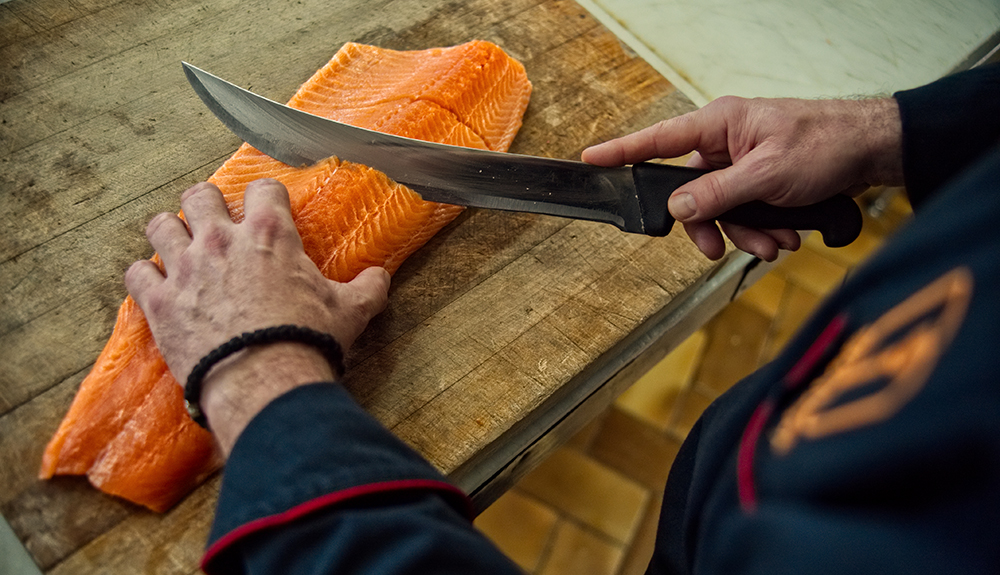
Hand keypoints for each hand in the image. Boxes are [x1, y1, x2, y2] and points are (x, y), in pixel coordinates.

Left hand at [125, 179, 389, 452]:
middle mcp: (221, 240)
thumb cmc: (308, 340)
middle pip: (199, 194)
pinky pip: (137, 272)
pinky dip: (145, 276)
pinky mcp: (159, 301)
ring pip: (160, 225)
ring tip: (178, 247)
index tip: (267, 208)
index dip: (266, 196)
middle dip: (205, 204)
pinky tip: (155, 285)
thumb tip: (381, 277)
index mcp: (270, 234)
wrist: (265, 381)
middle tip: (214, 223)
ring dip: (169, 233)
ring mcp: (185, 268)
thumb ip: (367, 288)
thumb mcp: (351, 311)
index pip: (263, 188)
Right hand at [583, 96, 903, 260]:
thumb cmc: (826, 142)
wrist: (872, 151)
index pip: (659, 140)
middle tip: (720, 248)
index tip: (591, 160)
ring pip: (721, 209)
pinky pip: (745, 212)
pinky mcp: (761, 182)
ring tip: (774, 243)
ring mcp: (743, 164)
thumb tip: (677, 207)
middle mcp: (726, 143)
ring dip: (745, 233)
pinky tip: (786, 235)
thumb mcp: (767, 174)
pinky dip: (763, 229)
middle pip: (692, 192)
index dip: (622, 152)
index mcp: (720, 125)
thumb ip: (718, 194)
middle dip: (712, 225)